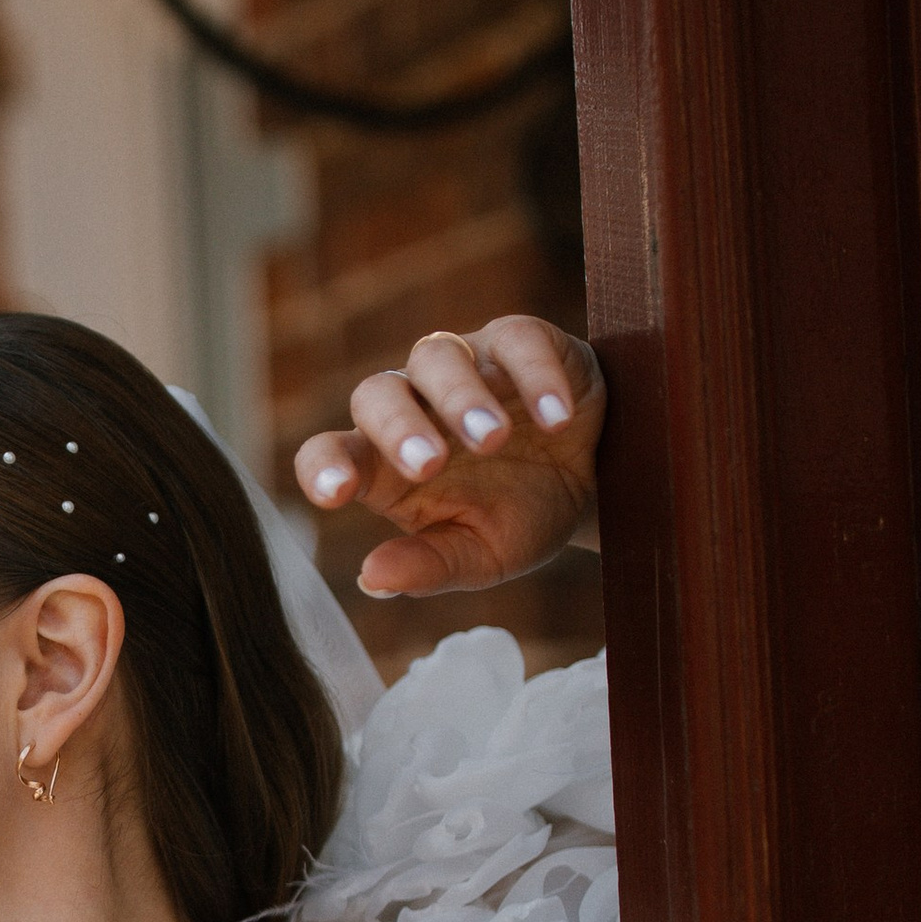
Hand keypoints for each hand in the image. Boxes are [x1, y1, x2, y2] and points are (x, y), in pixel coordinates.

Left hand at [292, 317, 604, 597]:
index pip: (330, 452)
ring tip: (495, 439)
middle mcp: (414, 406)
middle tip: (430, 466)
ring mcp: (464, 366)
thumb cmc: (521, 515)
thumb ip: (430, 565)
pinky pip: (515, 342)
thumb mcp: (481, 555)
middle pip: (376, 395)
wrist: (597, 482)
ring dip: (461, 397)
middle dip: (398, 428)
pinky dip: (536, 376)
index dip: (323, 466)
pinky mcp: (518, 341)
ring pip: (437, 357)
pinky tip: (557, 420)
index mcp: (385, 464)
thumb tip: (373, 580)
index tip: (336, 494)